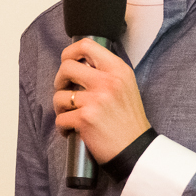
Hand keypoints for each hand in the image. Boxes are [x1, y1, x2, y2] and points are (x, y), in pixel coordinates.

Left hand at [53, 37, 150, 162]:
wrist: (136, 149)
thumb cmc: (128, 120)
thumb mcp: (125, 86)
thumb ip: (106, 72)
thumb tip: (79, 63)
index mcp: (118, 70)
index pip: (87, 45)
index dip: (70, 52)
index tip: (67, 62)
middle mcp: (107, 81)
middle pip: (66, 67)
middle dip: (59, 80)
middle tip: (65, 91)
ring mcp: (95, 100)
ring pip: (59, 95)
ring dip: (60, 108)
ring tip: (70, 115)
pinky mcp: (85, 119)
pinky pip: (60, 119)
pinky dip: (63, 127)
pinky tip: (72, 131)